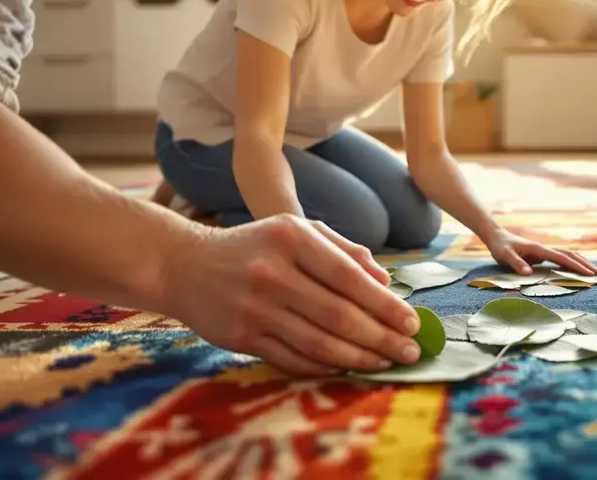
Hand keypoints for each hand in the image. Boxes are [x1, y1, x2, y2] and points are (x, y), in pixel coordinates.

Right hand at [160, 214, 421, 375]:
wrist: (184, 265)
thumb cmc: (254, 246)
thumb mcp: (296, 230)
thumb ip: (344, 250)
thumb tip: (386, 281)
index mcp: (291, 237)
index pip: (349, 276)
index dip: (385, 303)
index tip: (412, 322)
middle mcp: (272, 272)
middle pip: (338, 314)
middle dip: (381, 337)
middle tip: (410, 351)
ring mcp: (254, 307)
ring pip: (319, 342)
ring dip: (359, 357)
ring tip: (386, 362)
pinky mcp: (240, 337)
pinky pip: (293, 358)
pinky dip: (326, 365)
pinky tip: (349, 366)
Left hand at [485, 229, 596, 276]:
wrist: (497, 237)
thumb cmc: (501, 247)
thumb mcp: (504, 256)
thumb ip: (516, 264)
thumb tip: (529, 273)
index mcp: (539, 249)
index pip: (562, 258)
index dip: (576, 267)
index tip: (590, 275)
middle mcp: (546, 249)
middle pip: (572, 255)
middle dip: (587, 265)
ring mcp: (546, 251)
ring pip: (570, 256)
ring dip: (584, 263)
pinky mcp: (544, 255)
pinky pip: (563, 259)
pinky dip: (575, 264)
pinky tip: (581, 270)